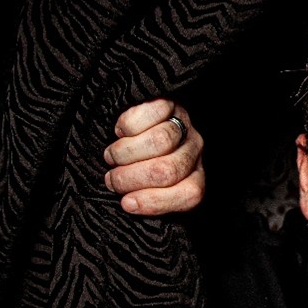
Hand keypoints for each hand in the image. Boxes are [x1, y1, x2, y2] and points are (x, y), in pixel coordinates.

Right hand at [104, 98, 204, 214]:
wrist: (137, 129)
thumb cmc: (136, 167)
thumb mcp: (142, 190)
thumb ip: (141, 197)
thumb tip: (128, 203)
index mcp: (195, 180)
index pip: (188, 195)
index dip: (154, 202)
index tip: (126, 203)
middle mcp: (194, 153)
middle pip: (167, 169)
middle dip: (130, 178)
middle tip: (111, 178)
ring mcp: (185, 126)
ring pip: (159, 141)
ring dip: (125, 152)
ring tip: (112, 156)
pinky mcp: (171, 104)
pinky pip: (152, 113)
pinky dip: (129, 125)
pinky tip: (121, 132)